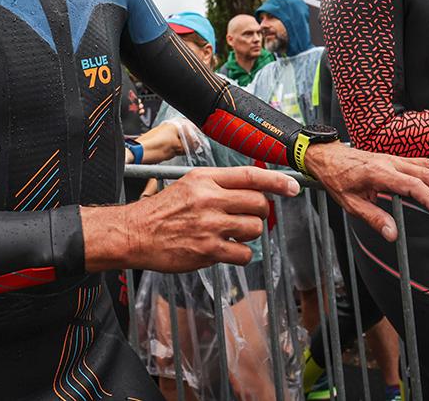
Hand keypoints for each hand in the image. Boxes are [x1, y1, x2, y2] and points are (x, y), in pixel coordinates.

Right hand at [82, 166, 299, 272]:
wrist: (135, 234)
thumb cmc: (162, 210)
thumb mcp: (189, 184)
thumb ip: (219, 184)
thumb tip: (253, 188)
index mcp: (205, 179)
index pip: (251, 175)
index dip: (277, 181)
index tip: (292, 187)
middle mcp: (209, 199)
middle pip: (258, 203)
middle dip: (259, 212)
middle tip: (248, 217)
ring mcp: (210, 225)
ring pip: (254, 228)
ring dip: (249, 234)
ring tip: (231, 234)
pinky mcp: (208, 250)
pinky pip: (243, 253)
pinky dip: (240, 254)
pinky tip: (226, 250)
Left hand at [133, 119, 191, 163]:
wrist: (139, 153)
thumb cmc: (153, 148)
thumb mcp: (177, 148)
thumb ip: (189, 146)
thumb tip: (196, 146)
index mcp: (174, 125)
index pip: (190, 128)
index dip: (195, 137)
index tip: (198, 144)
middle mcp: (168, 127)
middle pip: (184, 134)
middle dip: (187, 142)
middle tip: (190, 150)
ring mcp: (163, 133)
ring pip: (177, 140)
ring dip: (180, 146)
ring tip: (179, 152)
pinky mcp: (158, 140)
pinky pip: (170, 144)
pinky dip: (173, 148)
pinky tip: (171, 153)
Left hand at [304, 143, 428, 241]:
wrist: (328, 156)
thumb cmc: (337, 179)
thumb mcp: (350, 203)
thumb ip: (373, 218)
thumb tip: (392, 235)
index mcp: (378, 173)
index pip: (411, 186)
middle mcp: (391, 162)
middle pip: (427, 173)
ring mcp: (396, 159)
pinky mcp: (398, 159)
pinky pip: (424, 161)